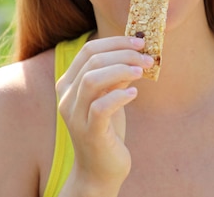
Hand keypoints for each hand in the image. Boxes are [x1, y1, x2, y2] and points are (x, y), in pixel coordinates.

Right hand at [56, 36, 152, 193]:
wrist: (99, 170)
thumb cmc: (107, 129)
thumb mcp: (110, 96)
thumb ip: (116, 76)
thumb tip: (136, 52)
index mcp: (69, 83)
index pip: (88, 50)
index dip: (115, 42)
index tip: (139, 42)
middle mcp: (67, 97)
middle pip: (92, 61)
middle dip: (123, 54)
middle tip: (147, 57)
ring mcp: (75, 115)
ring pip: (92, 79)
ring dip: (121, 70)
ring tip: (142, 72)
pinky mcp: (88, 132)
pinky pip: (100, 107)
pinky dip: (119, 96)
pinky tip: (134, 94)